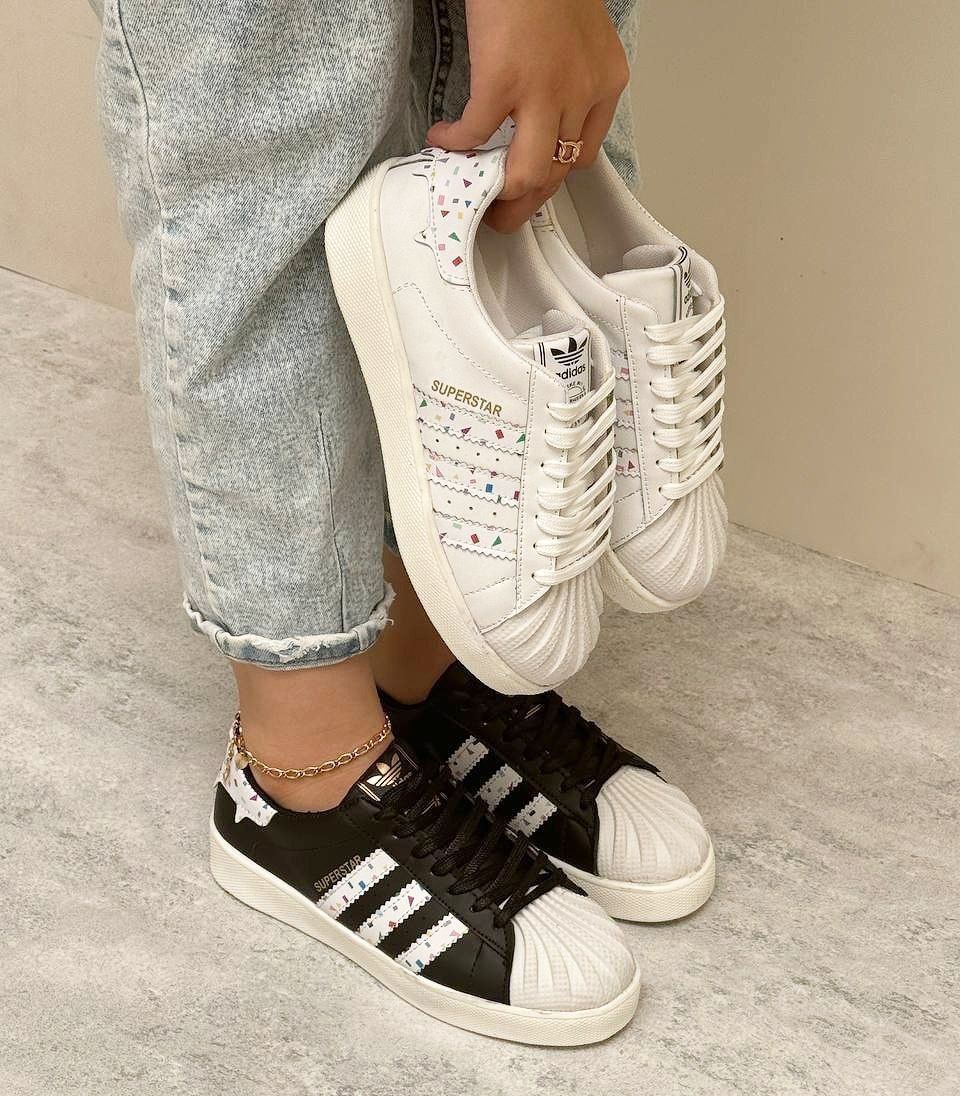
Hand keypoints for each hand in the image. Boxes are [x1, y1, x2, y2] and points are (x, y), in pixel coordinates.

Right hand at [426, 0, 628, 232]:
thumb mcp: (577, 32)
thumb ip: (569, 72)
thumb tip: (539, 105)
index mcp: (605, 80)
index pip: (584, 152)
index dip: (554, 175)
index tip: (530, 184)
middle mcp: (582, 93)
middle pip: (558, 172)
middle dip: (525, 203)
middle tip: (500, 216)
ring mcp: (544, 91)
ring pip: (529, 171)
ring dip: (499, 195)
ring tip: (472, 196)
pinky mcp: (503, 81)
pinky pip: (477, 133)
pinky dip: (456, 142)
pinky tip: (442, 138)